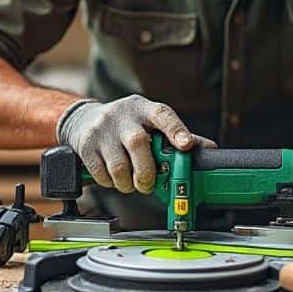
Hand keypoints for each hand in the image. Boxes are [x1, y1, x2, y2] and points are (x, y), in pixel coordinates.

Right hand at [55, 95, 213, 193]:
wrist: (82, 119)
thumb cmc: (126, 124)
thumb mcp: (149, 123)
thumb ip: (176, 135)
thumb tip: (209, 149)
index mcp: (143, 108)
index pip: (162, 114)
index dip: (176, 130)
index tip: (186, 146)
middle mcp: (122, 115)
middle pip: (138, 144)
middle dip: (147, 172)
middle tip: (148, 184)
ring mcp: (102, 129)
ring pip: (119, 166)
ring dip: (128, 183)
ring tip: (130, 182)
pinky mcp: (85, 145)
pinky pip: (101, 173)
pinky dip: (110, 183)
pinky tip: (113, 177)